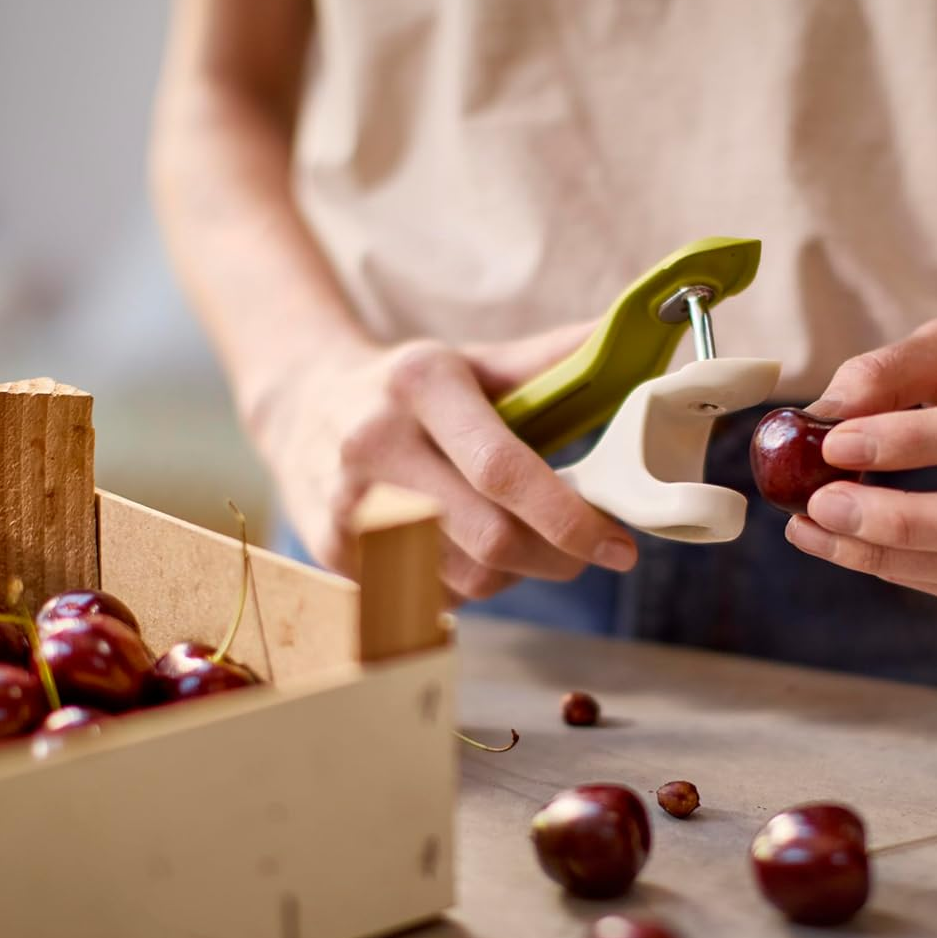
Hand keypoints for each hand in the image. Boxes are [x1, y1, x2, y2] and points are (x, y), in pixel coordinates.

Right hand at [252, 321, 636, 599]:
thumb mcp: (475, 361)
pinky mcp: (332, 550)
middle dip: (556, 557)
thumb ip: (553, 362)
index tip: (618, 545)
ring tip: (518, 538)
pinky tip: (465, 549)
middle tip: (587, 551)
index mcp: (420, 384)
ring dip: (514, 573)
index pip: (503, 469)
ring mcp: (347, 503)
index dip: (569, 518)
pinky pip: (429, 596)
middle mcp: (375, 442)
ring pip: (466, 578)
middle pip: (490, 539)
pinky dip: (467, 587)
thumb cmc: (411, 389)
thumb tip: (634, 342)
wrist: (302, 405)